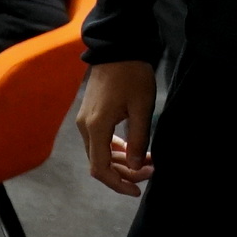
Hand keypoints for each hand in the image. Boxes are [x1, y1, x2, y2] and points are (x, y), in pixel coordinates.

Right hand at [76, 61, 156, 196]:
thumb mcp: (141, 107)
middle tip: (151, 170)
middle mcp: (85, 127)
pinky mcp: (90, 114)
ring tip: (147, 160)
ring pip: (100, 153)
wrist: (117, 47)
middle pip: (100, 163)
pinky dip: (115, 149)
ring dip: (121, 161)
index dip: (118, 183)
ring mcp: (85, 120)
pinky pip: (100, 141)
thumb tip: (135, 165)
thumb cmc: (132, 74)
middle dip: (125, 172)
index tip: (137, 189)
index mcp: (96, 127)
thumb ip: (138, 138)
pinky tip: (133, 148)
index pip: (100, 168)